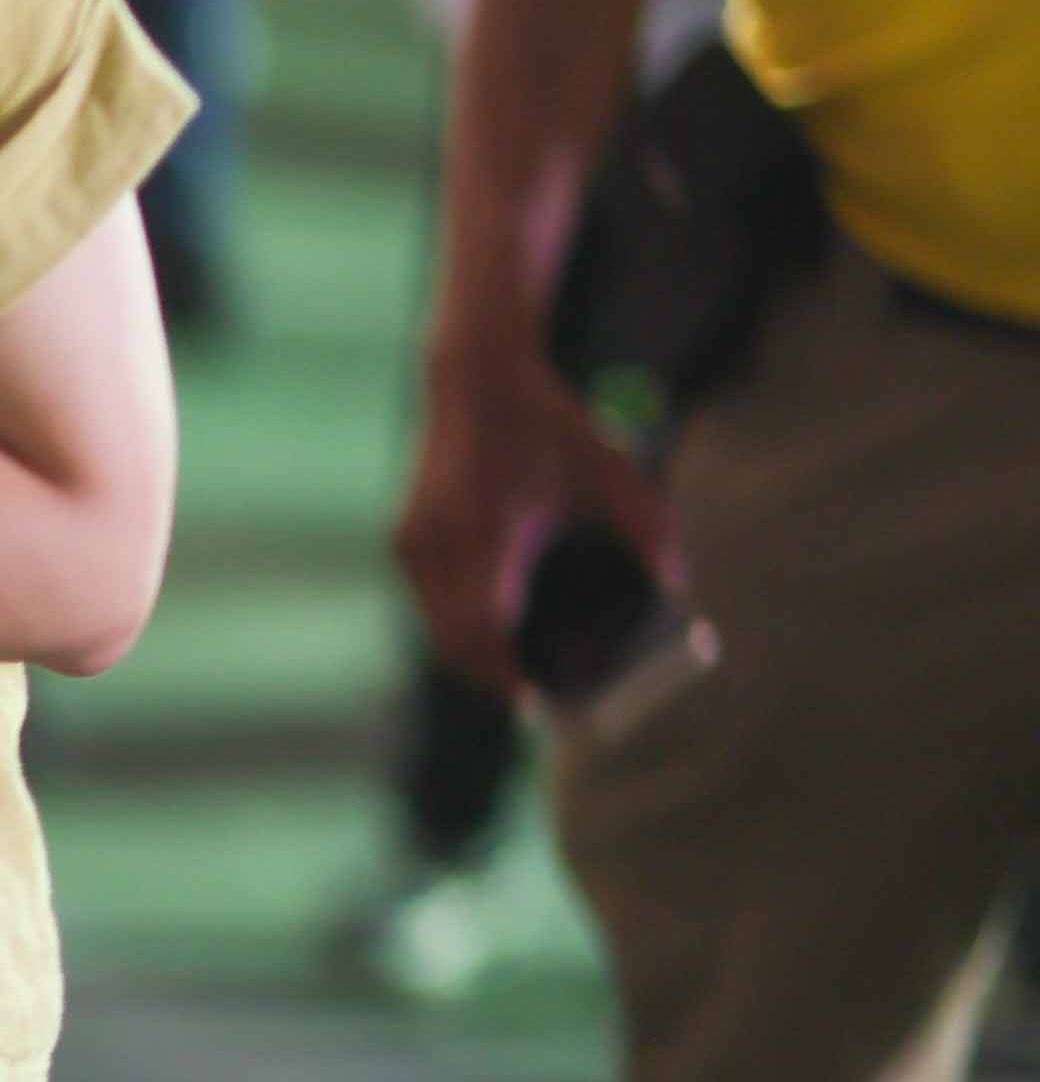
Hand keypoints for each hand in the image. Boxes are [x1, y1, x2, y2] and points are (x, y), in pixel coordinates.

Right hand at [393, 324, 673, 698]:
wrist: (474, 376)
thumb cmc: (547, 421)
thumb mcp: (612, 469)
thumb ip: (651, 529)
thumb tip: (677, 588)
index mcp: (483, 534)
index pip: (481, 632)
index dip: (506, 677)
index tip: (539, 705)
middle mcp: (435, 545)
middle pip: (452, 643)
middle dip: (493, 677)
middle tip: (537, 700)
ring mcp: (412, 543)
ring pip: (434, 627)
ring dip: (473, 653)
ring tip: (519, 672)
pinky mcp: (405, 538)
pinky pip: (428, 604)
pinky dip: (459, 624)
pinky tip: (496, 629)